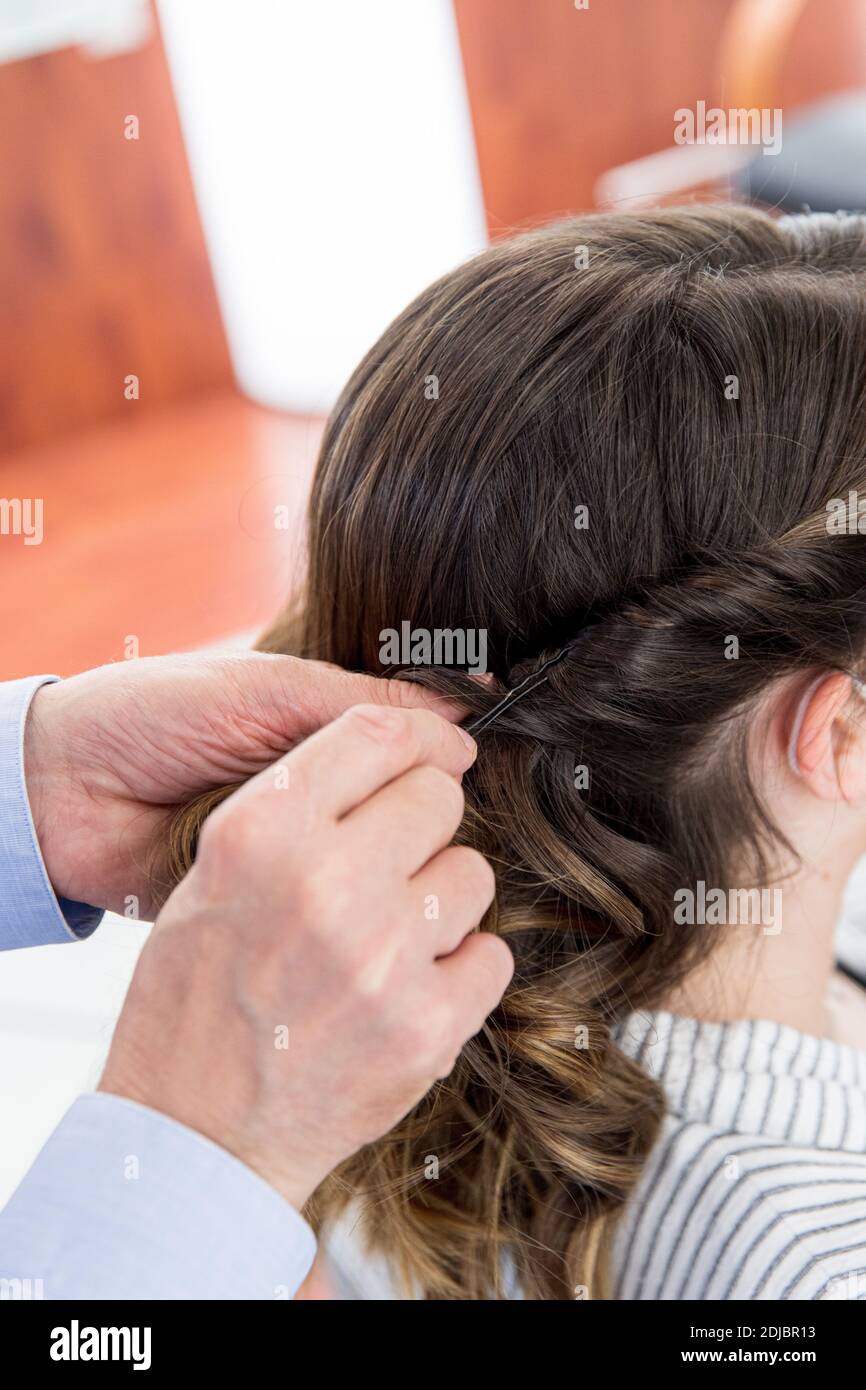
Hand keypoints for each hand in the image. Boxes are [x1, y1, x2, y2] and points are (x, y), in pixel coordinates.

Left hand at [22, 652, 460, 917]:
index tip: (486, 764)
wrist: (62, 790)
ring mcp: (299, 858)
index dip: (446, 761)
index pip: (418, 755)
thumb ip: (365, 711)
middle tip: (427, 827)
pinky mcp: (269, 907)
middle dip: (418, 824)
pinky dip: (344, 917)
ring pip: (379, 878)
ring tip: (390, 875)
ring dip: (386, 877)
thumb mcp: (268, 693)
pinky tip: (364, 920)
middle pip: (410, 823)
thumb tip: (467, 721)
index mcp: (324, 740)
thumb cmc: (160, 716)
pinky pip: (327, 917)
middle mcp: (323, 802)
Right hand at [99, 704, 512, 1210]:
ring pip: (473, 874)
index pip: (376, 733)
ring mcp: (382, 955)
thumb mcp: (213, 875)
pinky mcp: (426, 1024)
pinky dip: (460, 972)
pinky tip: (410, 990)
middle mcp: (325, 882)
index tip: (433, 755)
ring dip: (441, 901)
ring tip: (389, 941)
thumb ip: (298, 811)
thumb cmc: (198, 999)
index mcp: (261, 832)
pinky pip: (491, 955)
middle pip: (438, 797)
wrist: (197, 1133)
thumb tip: (404, 761)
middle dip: (421, 828)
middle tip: (387, 870)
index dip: (416, 742)